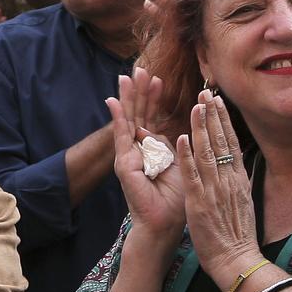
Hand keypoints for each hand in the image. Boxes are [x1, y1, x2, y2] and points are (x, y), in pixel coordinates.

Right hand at [107, 71, 185, 242]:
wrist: (164, 222)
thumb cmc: (175, 199)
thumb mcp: (179, 165)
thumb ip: (172, 147)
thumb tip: (169, 131)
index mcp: (153, 150)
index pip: (152, 118)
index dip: (154, 99)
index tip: (158, 79)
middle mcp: (138, 150)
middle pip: (139, 115)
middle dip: (140, 92)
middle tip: (140, 68)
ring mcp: (129, 155)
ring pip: (129, 120)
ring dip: (128, 98)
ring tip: (127, 76)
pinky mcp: (124, 163)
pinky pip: (121, 135)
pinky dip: (117, 117)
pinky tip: (113, 101)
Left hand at [179, 90, 261, 284]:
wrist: (236, 260)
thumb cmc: (236, 235)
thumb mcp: (242, 202)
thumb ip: (236, 182)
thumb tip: (236, 166)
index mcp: (237, 180)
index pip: (231, 144)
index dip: (224, 121)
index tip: (218, 102)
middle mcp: (228, 180)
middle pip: (221, 142)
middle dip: (214, 116)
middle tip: (206, 92)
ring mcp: (215, 190)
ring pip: (207, 152)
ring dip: (201, 127)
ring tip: (196, 105)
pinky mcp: (200, 202)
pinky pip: (192, 174)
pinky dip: (187, 155)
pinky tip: (182, 137)